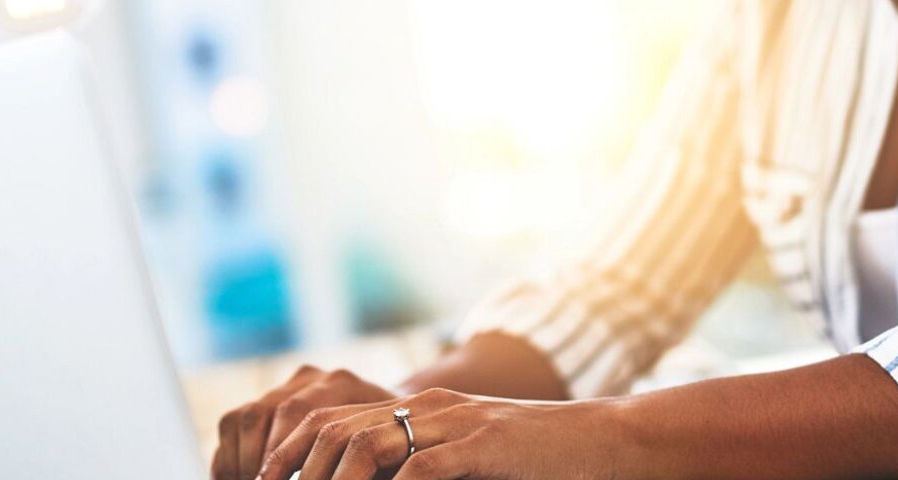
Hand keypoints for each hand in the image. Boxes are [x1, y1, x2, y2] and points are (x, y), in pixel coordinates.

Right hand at [212, 366, 397, 479]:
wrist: (398, 419)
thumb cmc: (396, 445)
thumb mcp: (384, 451)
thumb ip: (356, 463)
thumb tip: (336, 471)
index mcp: (343, 383)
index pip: (300, 416)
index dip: (281, 456)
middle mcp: (313, 377)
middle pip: (266, 412)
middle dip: (258, 462)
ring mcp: (288, 385)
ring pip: (246, 417)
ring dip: (240, 461)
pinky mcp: (269, 398)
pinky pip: (235, 423)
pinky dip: (230, 456)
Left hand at [258, 388, 635, 479]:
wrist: (607, 441)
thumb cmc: (537, 461)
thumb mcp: (467, 460)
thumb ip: (417, 469)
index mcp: (420, 409)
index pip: (332, 418)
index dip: (290, 451)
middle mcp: (430, 409)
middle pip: (335, 427)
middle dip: (294, 468)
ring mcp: (456, 423)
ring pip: (366, 442)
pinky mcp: (484, 445)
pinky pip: (422, 467)